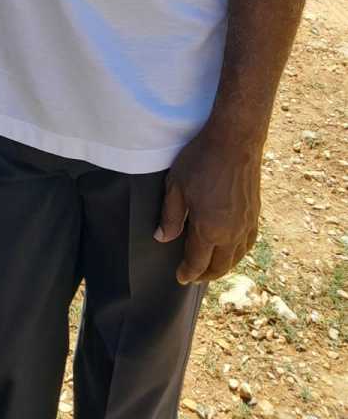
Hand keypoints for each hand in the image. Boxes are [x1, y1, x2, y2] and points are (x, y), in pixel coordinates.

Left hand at [154, 124, 260, 284]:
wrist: (235, 140)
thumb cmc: (201, 160)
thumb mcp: (176, 186)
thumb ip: (170, 216)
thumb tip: (163, 238)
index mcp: (210, 229)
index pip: (198, 262)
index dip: (188, 272)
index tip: (181, 277)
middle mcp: (232, 233)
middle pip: (220, 266)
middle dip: (205, 275)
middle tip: (193, 277)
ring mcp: (246, 224)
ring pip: (236, 257)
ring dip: (223, 267)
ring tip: (212, 268)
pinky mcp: (255, 214)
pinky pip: (248, 244)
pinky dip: (239, 253)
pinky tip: (233, 250)